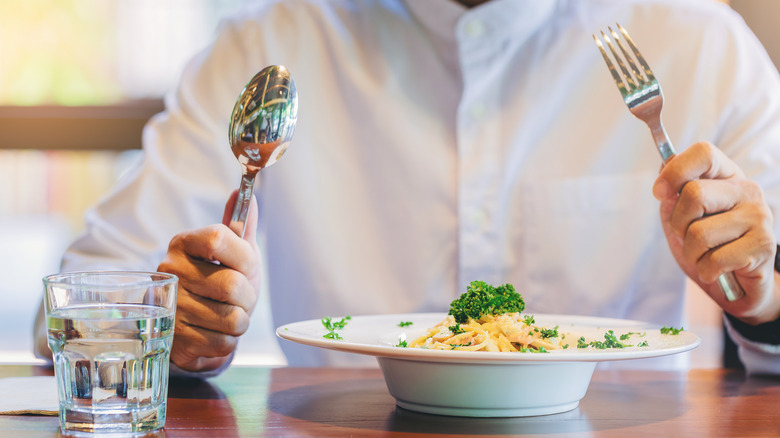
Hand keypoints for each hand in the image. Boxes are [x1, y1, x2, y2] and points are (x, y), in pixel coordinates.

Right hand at [157, 190, 261, 371]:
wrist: (196, 321)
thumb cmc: (220, 278)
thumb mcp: (235, 250)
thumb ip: (240, 223)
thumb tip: (244, 190)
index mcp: (184, 243)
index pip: (220, 239)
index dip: (244, 258)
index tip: (244, 266)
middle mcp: (170, 271)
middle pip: (231, 285)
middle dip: (247, 296)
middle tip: (238, 297)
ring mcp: (170, 306)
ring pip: (231, 318)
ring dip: (240, 320)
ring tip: (226, 313)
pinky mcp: (175, 339)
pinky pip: (223, 343)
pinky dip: (229, 340)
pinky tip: (215, 330)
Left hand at [652, 142, 779, 324]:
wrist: (737, 284)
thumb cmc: (707, 246)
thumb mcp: (682, 217)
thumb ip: (673, 193)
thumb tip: (662, 164)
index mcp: (727, 176)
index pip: (704, 153)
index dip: (675, 170)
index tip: (659, 192)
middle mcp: (747, 190)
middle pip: (694, 194)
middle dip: (678, 224)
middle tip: (687, 236)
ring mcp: (759, 217)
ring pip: (699, 233)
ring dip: (691, 253)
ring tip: (705, 255)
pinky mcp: (764, 246)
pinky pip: (713, 259)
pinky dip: (705, 270)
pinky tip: (716, 270)